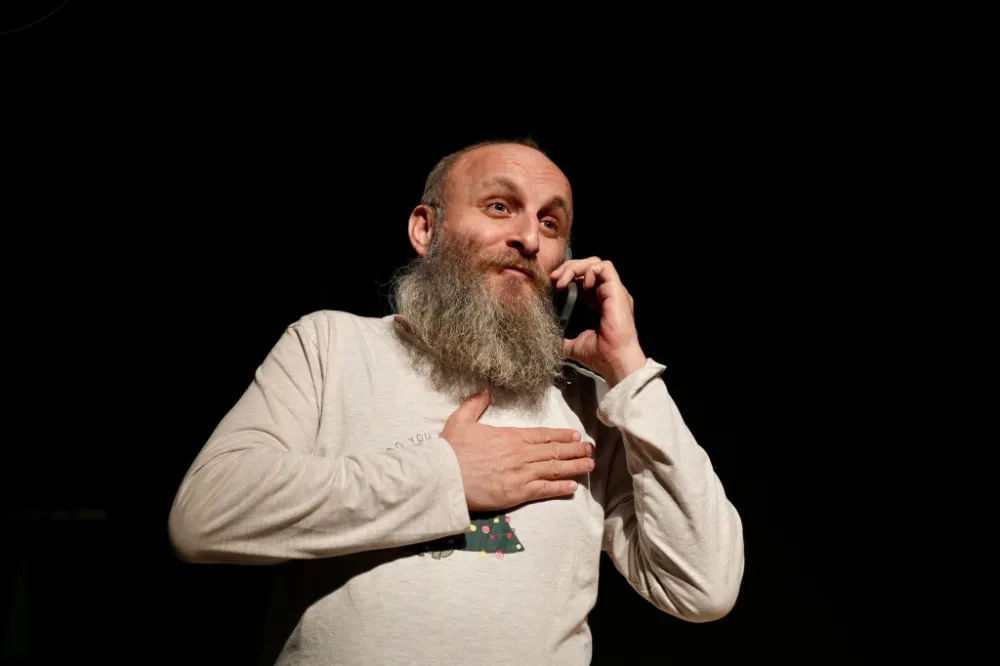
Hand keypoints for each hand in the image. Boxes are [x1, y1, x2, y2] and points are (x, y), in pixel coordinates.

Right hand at [442, 389, 594, 510]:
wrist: (443, 476)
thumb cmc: (450, 449)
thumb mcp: (460, 420)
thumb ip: (475, 404)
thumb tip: (486, 390)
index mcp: (510, 436)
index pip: (542, 434)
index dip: (561, 435)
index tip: (575, 435)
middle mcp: (520, 454)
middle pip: (554, 451)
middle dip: (575, 450)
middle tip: (591, 449)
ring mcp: (521, 474)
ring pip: (554, 469)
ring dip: (574, 467)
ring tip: (589, 465)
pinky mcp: (517, 493)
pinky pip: (544, 490)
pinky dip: (560, 488)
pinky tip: (573, 487)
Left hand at [550, 256, 646, 385]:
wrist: (615, 362)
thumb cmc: (600, 356)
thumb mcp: (574, 345)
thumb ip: (564, 338)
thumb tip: (548, 339)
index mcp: (600, 303)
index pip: (583, 279)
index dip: (567, 277)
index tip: (552, 285)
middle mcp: (608, 294)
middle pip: (588, 267)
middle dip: (568, 268)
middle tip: (553, 279)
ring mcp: (614, 291)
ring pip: (596, 263)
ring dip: (575, 267)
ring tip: (562, 281)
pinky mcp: (617, 291)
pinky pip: (605, 267)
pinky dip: (589, 270)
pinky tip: (580, 284)